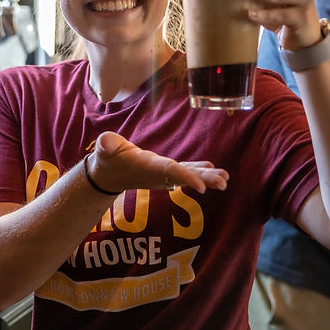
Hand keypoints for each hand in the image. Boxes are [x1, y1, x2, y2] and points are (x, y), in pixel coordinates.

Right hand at [88, 131, 228, 194]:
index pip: (170, 171)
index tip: (202, 187)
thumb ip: (106, 145)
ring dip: (207, 177)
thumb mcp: (105, 149)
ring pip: (188, 175)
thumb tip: (106, 142)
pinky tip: (212, 167)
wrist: (107, 174)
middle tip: (223, 183)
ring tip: (225, 179)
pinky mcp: (163, 171)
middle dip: (204, 180)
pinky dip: (198, 170)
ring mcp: (162, 175)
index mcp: (147, 166)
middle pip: (185, 177)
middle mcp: (158, 174)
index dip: (186, 177)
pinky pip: (184, 171)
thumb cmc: (107, 158)